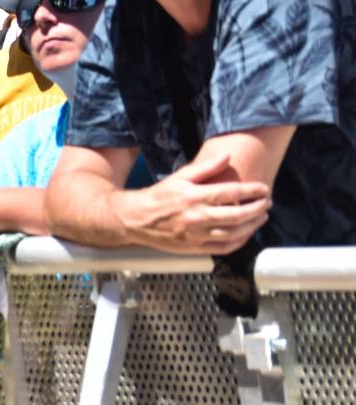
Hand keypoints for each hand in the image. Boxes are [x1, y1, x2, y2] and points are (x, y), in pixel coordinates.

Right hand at [119, 154, 271, 254]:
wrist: (136, 219)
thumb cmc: (159, 196)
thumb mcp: (179, 177)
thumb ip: (205, 168)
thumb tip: (227, 157)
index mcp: (194, 196)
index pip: (231, 193)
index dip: (251, 190)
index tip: (263, 188)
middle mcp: (197, 216)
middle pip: (238, 215)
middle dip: (257, 208)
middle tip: (267, 202)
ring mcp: (197, 234)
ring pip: (234, 233)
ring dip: (253, 225)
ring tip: (261, 217)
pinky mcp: (196, 248)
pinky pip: (224, 247)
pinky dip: (240, 242)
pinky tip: (246, 233)